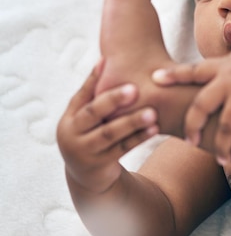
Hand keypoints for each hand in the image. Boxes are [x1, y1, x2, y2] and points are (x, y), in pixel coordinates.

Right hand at [57, 64, 158, 193]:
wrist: (86, 177)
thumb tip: (104, 58)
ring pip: (110, 133)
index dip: (94, 78)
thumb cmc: (90, 135)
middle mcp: (71, 134)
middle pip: (94, 113)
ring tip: (152, 112)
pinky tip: (155, 128)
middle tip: (135, 89)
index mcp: (69, 118)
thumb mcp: (85, 117)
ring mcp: (84, 152)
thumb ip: (93, 92)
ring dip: (132, 122)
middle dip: (114, 100)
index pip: (82, 94)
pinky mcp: (100, 165)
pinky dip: (138, 138)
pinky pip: (122, 149)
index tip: (108, 62)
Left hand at [153, 37, 230, 168]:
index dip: (173, 76)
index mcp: (224, 67)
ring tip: (221, 160)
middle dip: (192, 125)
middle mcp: (230, 81)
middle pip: (201, 105)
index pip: (192, 71)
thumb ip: (227, 66)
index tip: (154, 80)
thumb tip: (216, 68)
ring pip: (225, 126)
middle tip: (188, 141)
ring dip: (222, 146)